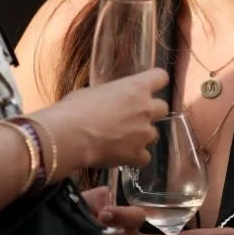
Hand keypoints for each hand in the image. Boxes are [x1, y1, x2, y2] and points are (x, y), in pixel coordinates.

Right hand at [38, 67, 168, 171]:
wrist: (71, 136)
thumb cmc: (75, 109)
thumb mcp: (92, 92)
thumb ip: (110, 96)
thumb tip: (108, 101)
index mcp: (136, 87)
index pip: (160, 77)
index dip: (155, 81)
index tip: (148, 86)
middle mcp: (146, 109)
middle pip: (162, 107)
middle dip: (150, 112)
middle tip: (133, 116)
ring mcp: (144, 133)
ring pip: (154, 134)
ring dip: (142, 136)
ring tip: (123, 139)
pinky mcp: (138, 154)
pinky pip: (144, 157)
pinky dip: (135, 157)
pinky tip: (122, 156)